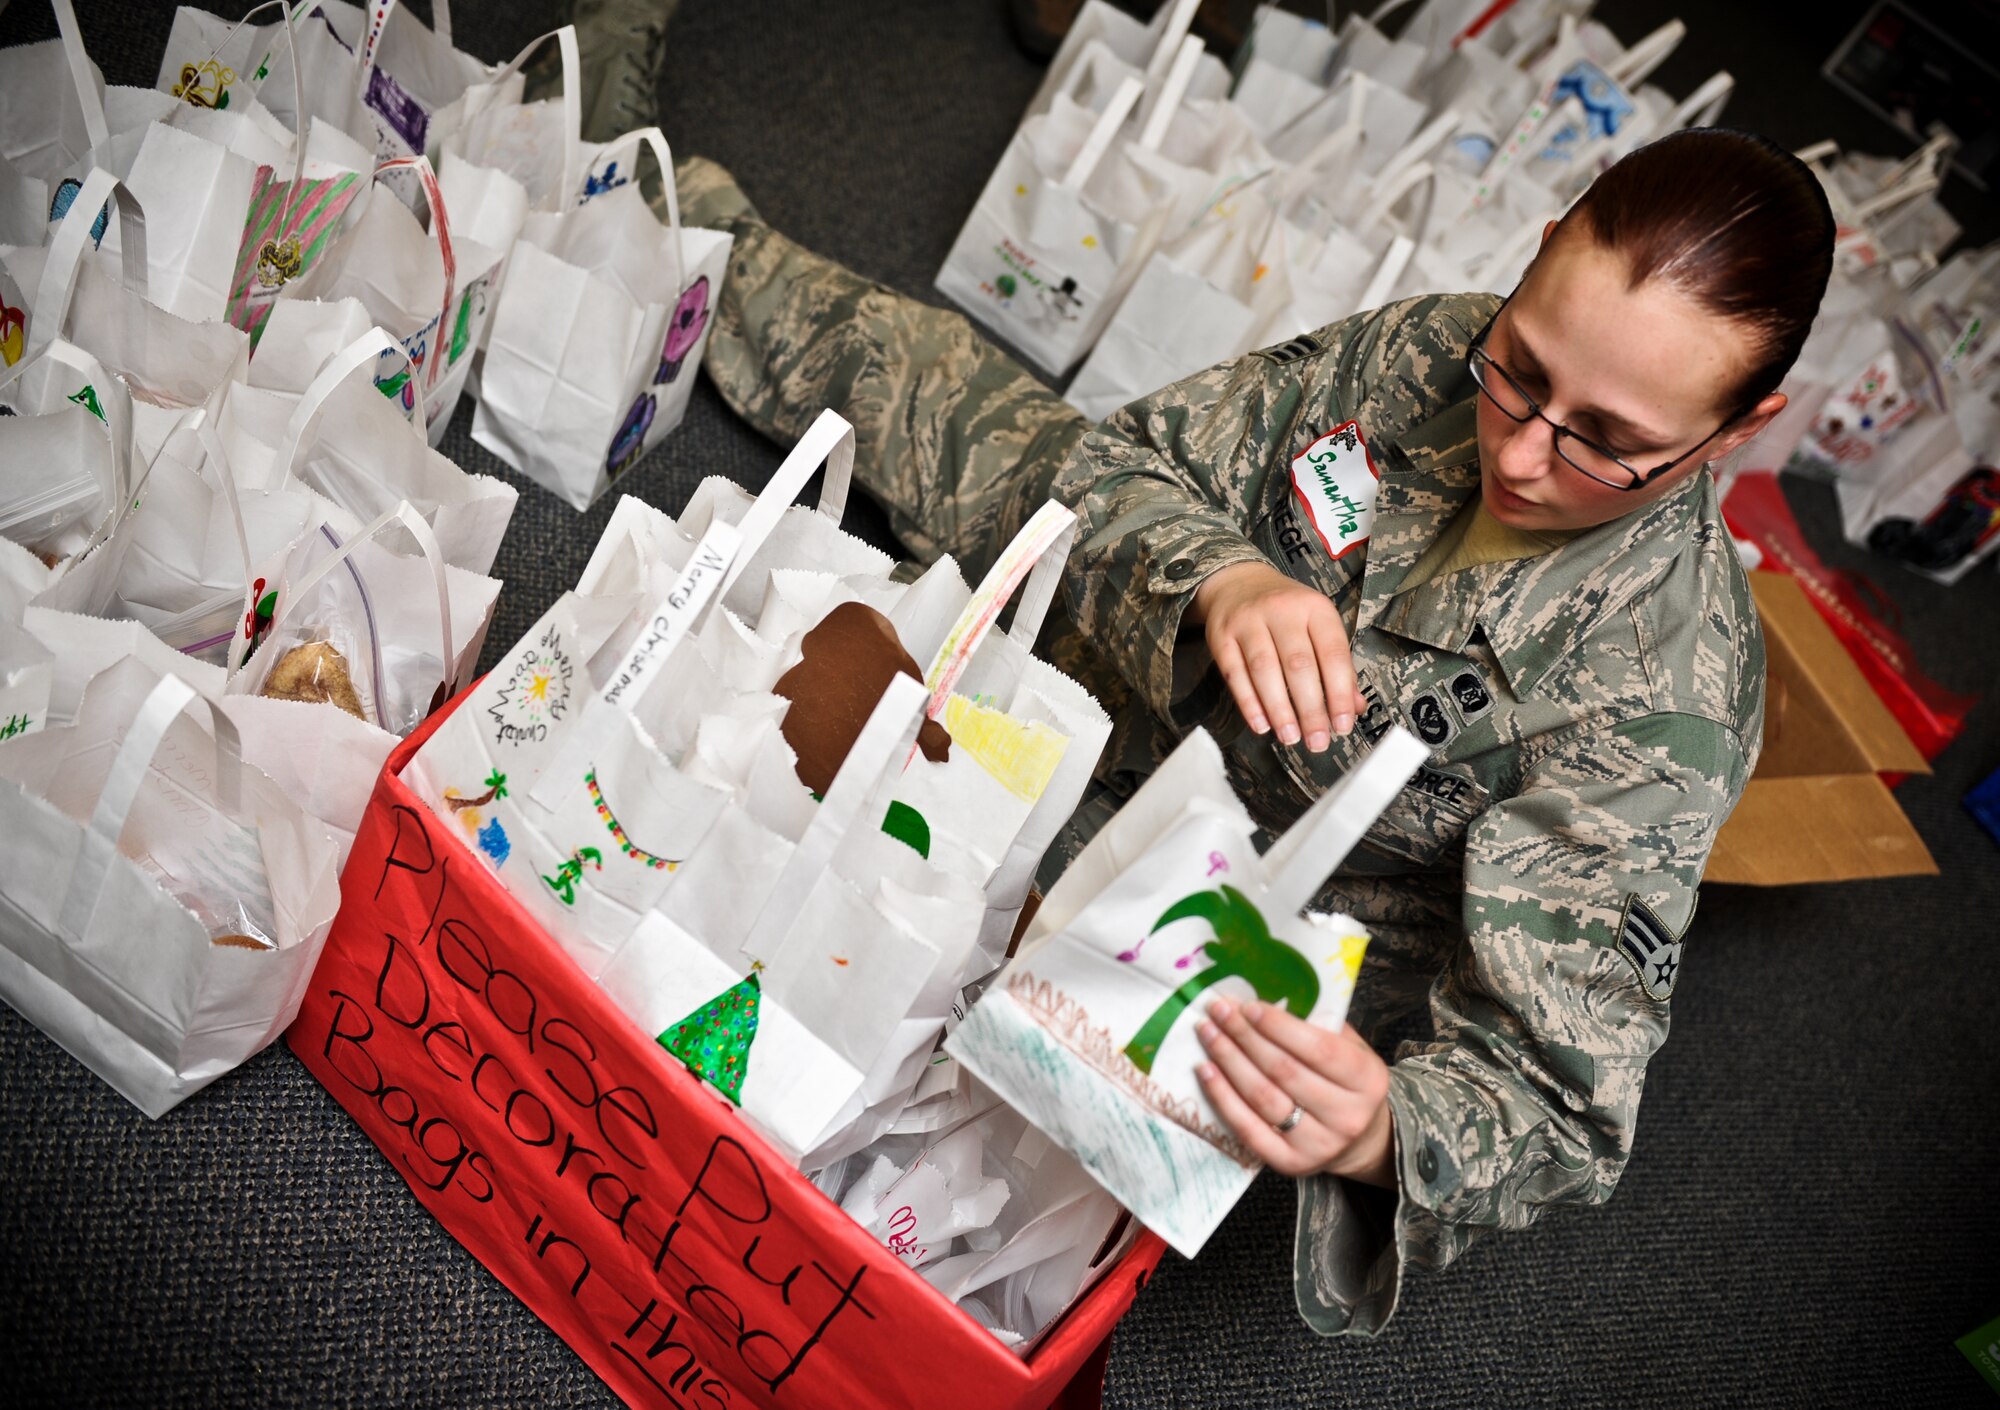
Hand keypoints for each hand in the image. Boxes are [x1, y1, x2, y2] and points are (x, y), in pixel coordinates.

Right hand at [1189, 560, 1356, 751]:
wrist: (1239, 583)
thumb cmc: (1287, 613)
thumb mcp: (1318, 627)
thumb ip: (1338, 667)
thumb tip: (1355, 709)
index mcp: (1315, 608)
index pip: (1332, 654)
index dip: (1339, 693)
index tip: (1343, 725)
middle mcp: (1282, 610)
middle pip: (1298, 665)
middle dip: (1310, 709)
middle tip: (1317, 742)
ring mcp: (1248, 621)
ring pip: (1265, 670)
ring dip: (1279, 709)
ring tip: (1291, 737)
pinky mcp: (1221, 636)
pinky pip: (1235, 674)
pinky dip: (1249, 703)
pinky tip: (1262, 724)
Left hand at [1195, 995, 1395, 1184]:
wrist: (1359, 1139)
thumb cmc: (1345, 1081)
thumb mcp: (1348, 1048)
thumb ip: (1316, 1024)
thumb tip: (1262, 999)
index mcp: (1367, 1080)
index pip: (1319, 1049)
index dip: (1278, 1026)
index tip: (1247, 1006)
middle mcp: (1346, 1116)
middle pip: (1284, 1071)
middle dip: (1244, 1036)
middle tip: (1217, 1010)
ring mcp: (1318, 1145)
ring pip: (1262, 1097)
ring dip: (1228, 1060)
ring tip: (1207, 1033)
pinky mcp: (1289, 1163)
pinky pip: (1247, 1128)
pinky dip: (1222, 1097)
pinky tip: (1205, 1071)